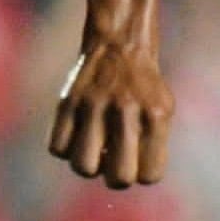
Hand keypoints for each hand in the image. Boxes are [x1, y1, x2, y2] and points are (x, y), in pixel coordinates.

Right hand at [49, 35, 173, 188]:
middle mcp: (125, 110)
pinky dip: (66, 149)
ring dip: (89, 166)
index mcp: (155, 115)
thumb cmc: (143, 87)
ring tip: (94, 149)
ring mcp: (93, 105)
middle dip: (117, 178)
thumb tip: (132, 178)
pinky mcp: (67, 101)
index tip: (140, 158)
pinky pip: (57, 149)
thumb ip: (153, 146)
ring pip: (83, 167)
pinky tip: (77, 135)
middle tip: (115, 160)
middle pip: (119, 178)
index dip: (143, 173)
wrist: (119, 43)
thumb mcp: (162, 110)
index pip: (150, 175)